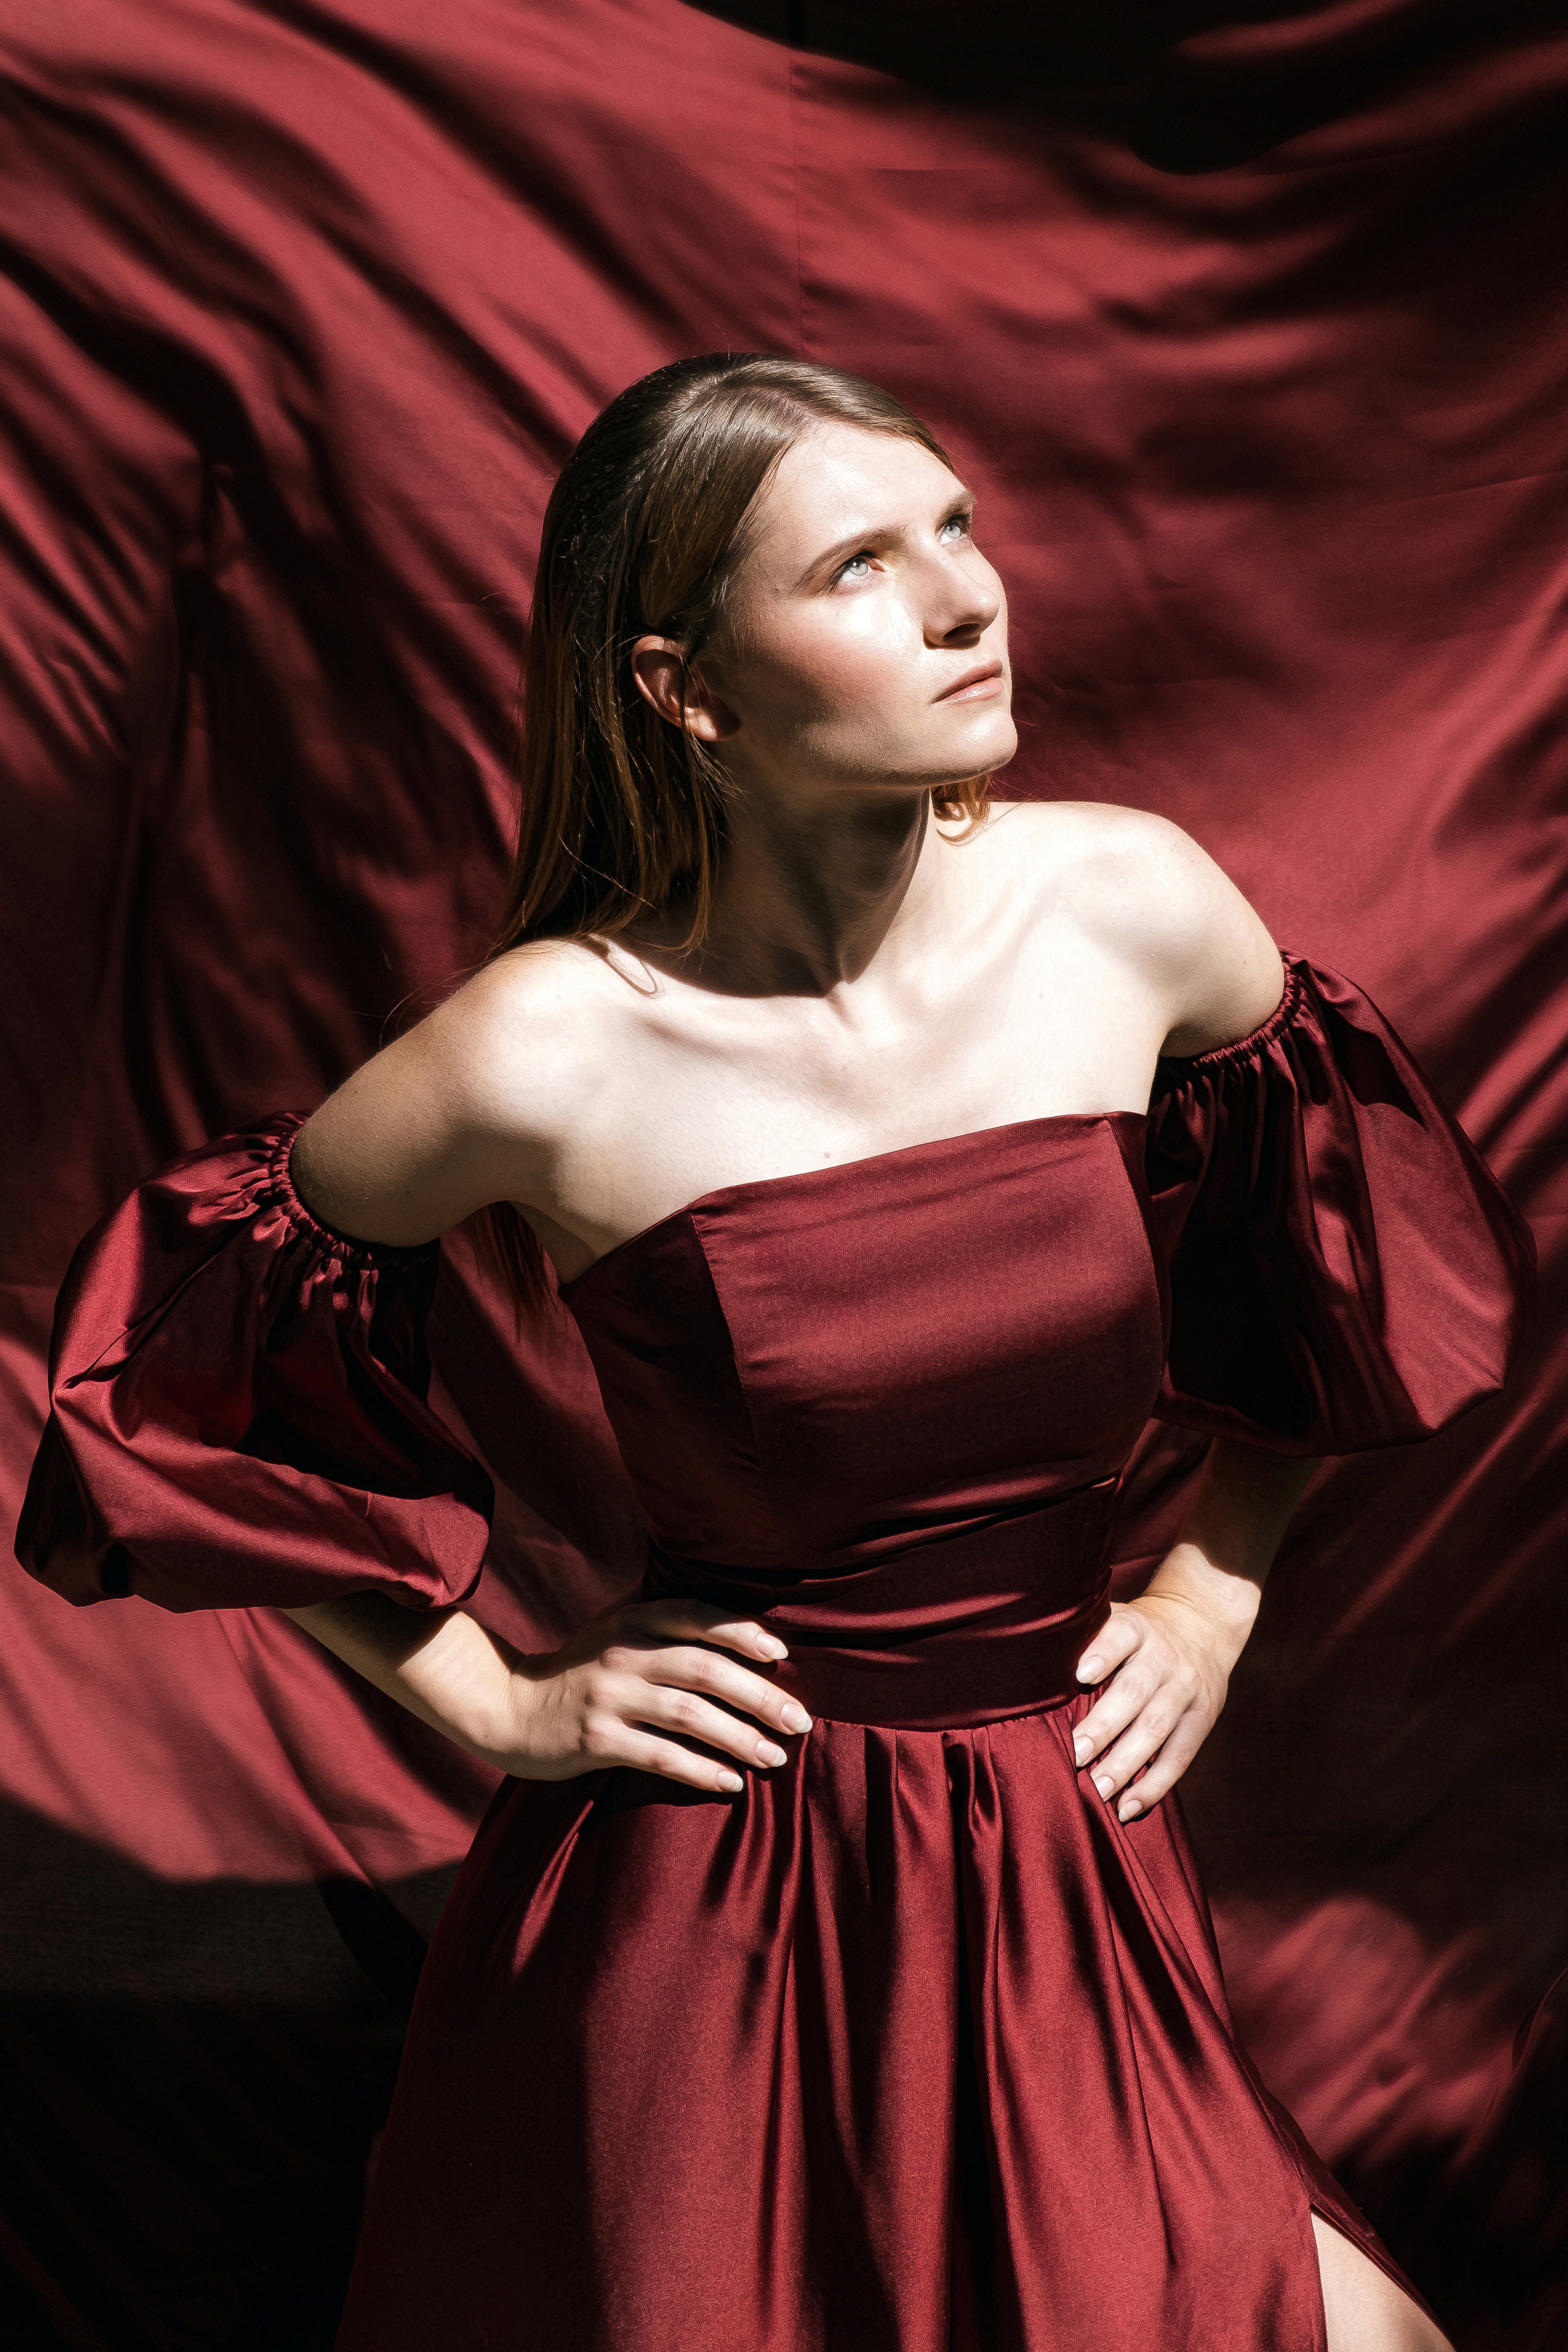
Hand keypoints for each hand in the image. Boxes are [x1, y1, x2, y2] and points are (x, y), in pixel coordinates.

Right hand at [492, 1598, 811, 1795]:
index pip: (697, 1615)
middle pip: (705, 1668)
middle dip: (759, 1695)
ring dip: (739, 1737)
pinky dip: (701, 1770)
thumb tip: (747, 1643)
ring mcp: (608, 1696)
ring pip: (689, 1714)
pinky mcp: (596, 1740)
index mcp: (633, 1619)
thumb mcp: (617, 1635)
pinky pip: (661, 1756)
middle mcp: (622, 1652)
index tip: (782, 1654)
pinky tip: (731, 1782)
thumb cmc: (580, 1672)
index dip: (743, 1632)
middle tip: (798, 1721)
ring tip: (774, 1758)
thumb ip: (665, 1632)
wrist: (508, 1706)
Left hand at [1071, 1588, 1240, 1823]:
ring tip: (1097, 1789)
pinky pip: (1179, 1757)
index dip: (1102, 1654)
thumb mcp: (1118, 1620)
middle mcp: (1164, 1657)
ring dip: (1125, 1763)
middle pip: (1135, 1692)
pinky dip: (1153, 1786)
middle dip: (1104, 1726)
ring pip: (1156, 1728)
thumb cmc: (1139, 1634)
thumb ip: (1086, 1639)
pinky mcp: (1202, 1719)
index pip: (1121, 1636)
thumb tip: (1033, 1667)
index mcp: (1137, 1628)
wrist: (1202, 1626)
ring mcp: (1186, 1689)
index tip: (1079, 1675)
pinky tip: (1127, 1807)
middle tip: (1076, 1754)